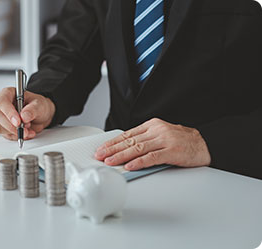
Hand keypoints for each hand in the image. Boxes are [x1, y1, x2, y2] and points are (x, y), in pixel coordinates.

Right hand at [0, 87, 55, 140]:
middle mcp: (2, 105)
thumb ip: (33, 109)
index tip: (18, 122)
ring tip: (29, 129)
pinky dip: (17, 136)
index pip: (2, 102)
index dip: (9, 113)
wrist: (41, 116)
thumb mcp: (39, 104)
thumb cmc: (38, 106)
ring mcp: (0, 117)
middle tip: (26, 129)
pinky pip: (6, 135)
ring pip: (0, 128)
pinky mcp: (3, 128)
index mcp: (8, 93)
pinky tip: (26, 133)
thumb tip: (24, 116)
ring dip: (16, 132)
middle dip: (13, 126)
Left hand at [94, 118, 210, 170]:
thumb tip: (125, 150)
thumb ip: (145, 140)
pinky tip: (129, 166)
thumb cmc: (182, 142)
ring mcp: (164, 140)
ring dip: (121, 156)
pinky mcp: (172, 151)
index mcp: (152, 125)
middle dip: (112, 149)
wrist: (206, 144)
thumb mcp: (161, 135)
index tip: (102, 148)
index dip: (113, 142)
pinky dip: (139, 162)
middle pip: (130, 141)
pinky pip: (152, 157)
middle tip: (100, 155)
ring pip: (138, 148)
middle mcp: (157, 130)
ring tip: (110, 161)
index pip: (128, 134)